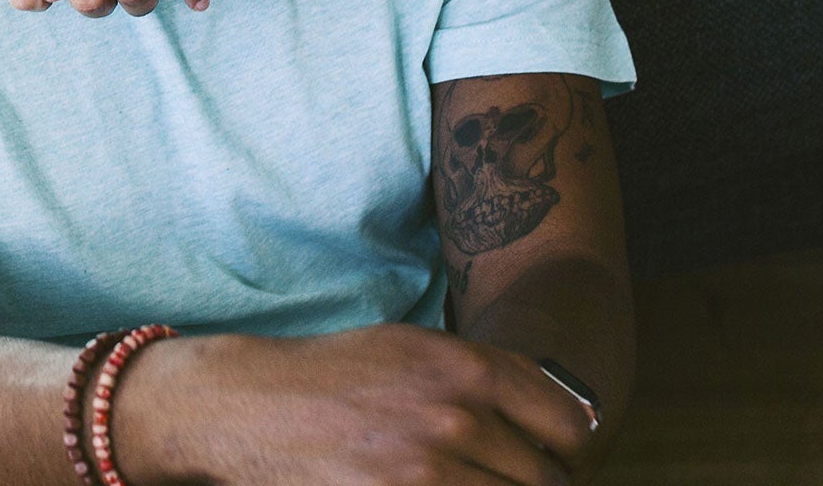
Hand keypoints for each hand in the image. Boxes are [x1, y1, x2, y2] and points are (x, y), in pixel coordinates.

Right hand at [119, 325, 598, 485]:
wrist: (251, 404)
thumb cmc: (335, 375)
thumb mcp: (414, 349)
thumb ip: (483, 376)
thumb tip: (555, 412)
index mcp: (467, 368)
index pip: (571, 424)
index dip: (569, 448)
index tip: (553, 457)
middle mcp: (456, 417)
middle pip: (544, 478)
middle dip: (530, 481)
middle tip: (503, 476)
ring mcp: (428, 470)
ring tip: (465, 482)